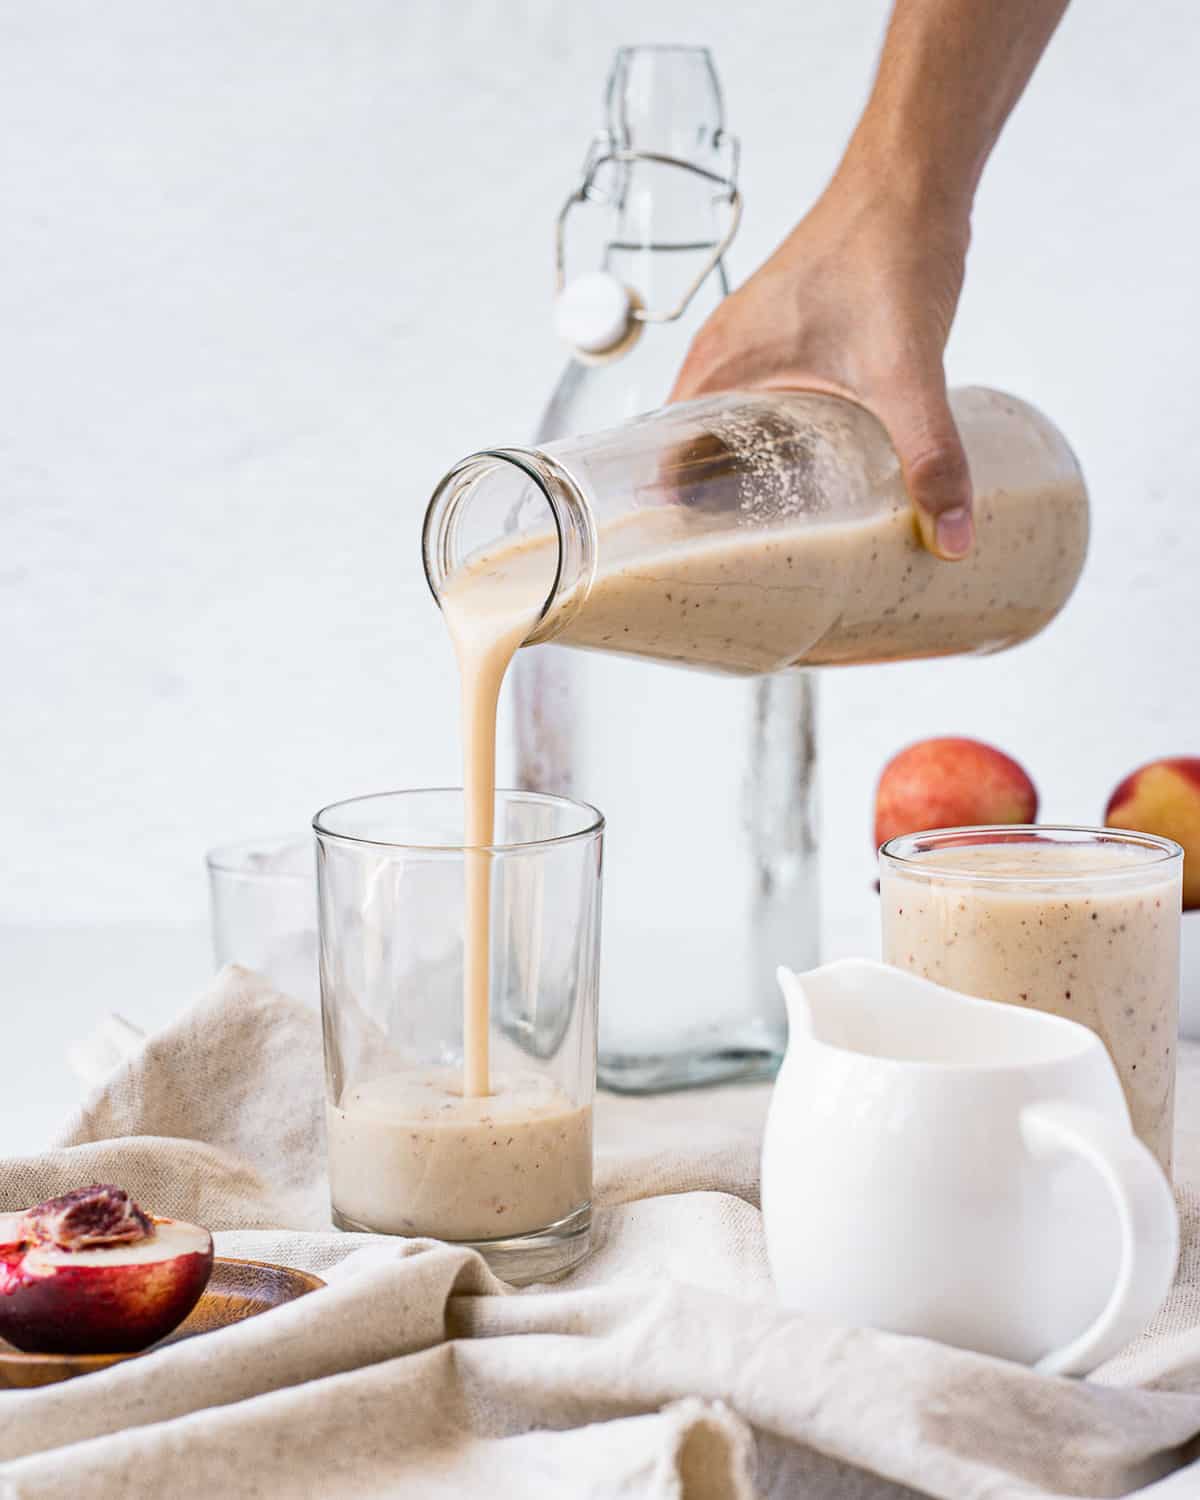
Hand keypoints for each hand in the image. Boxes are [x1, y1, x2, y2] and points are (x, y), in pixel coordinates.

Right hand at [670, 166, 974, 559]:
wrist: (912, 171)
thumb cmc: (886, 249)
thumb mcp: (905, 371)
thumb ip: (930, 457)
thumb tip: (954, 539)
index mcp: (715, 370)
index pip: (658, 466)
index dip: (669, 525)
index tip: (692, 572)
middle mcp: (718, 359)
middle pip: (691, 458)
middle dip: (714, 517)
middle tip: (744, 574)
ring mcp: (748, 347)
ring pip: (727, 434)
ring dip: (744, 481)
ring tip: (775, 542)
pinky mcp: (784, 339)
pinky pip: (759, 408)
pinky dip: (774, 446)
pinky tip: (813, 478)